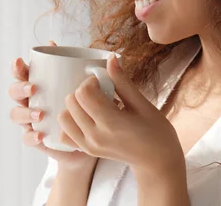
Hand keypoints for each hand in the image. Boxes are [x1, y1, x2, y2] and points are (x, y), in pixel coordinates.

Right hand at [8, 40, 97, 170]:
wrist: (95, 139)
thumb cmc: (93, 107)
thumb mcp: (94, 89)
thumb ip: (95, 72)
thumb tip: (110, 57)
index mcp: (42, 83)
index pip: (24, 72)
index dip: (18, 67)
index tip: (21, 61)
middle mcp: (33, 100)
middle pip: (15, 92)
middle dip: (19, 88)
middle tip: (33, 88)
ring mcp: (33, 120)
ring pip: (16, 114)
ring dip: (25, 112)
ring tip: (40, 114)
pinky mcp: (38, 139)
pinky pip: (28, 138)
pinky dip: (32, 136)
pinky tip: (41, 135)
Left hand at [57, 54, 184, 176]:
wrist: (157, 161)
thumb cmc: (156, 132)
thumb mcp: (143, 104)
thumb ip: (122, 82)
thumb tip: (111, 58)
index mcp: (111, 123)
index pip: (84, 93)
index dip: (91, 81)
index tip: (105, 82)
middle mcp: (95, 136)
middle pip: (71, 102)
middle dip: (83, 90)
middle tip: (101, 91)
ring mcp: (88, 146)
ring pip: (63, 117)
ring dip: (74, 105)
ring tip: (93, 104)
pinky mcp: (86, 150)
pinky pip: (65, 133)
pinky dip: (71, 122)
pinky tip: (87, 117)